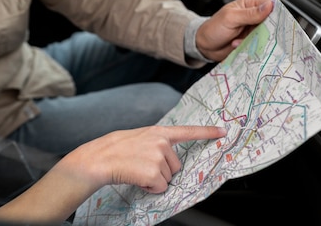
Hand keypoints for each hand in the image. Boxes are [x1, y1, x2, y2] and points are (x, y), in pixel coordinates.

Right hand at [0, 125, 225, 223]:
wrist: (96, 159)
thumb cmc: (112, 150)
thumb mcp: (135, 138)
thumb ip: (154, 142)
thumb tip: (167, 156)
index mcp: (157, 131)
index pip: (187, 131)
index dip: (207, 132)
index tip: (224, 132)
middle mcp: (161, 142)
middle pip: (176, 164)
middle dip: (162, 169)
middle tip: (140, 165)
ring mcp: (159, 157)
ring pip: (169, 177)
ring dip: (154, 179)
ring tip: (135, 170)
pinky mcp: (155, 172)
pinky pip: (161, 188)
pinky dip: (149, 188)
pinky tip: (136, 179)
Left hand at [196, 0, 273, 61]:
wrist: (204, 46)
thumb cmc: (213, 28)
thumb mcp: (230, 18)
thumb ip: (250, 13)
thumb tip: (269, 5)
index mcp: (250, 4)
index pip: (271, 5)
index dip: (276, 13)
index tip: (274, 23)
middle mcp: (255, 16)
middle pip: (273, 22)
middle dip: (266, 30)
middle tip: (253, 34)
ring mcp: (254, 30)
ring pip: (268, 35)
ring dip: (255, 40)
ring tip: (238, 40)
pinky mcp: (253, 41)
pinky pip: (260, 45)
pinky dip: (251, 47)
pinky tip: (237, 44)